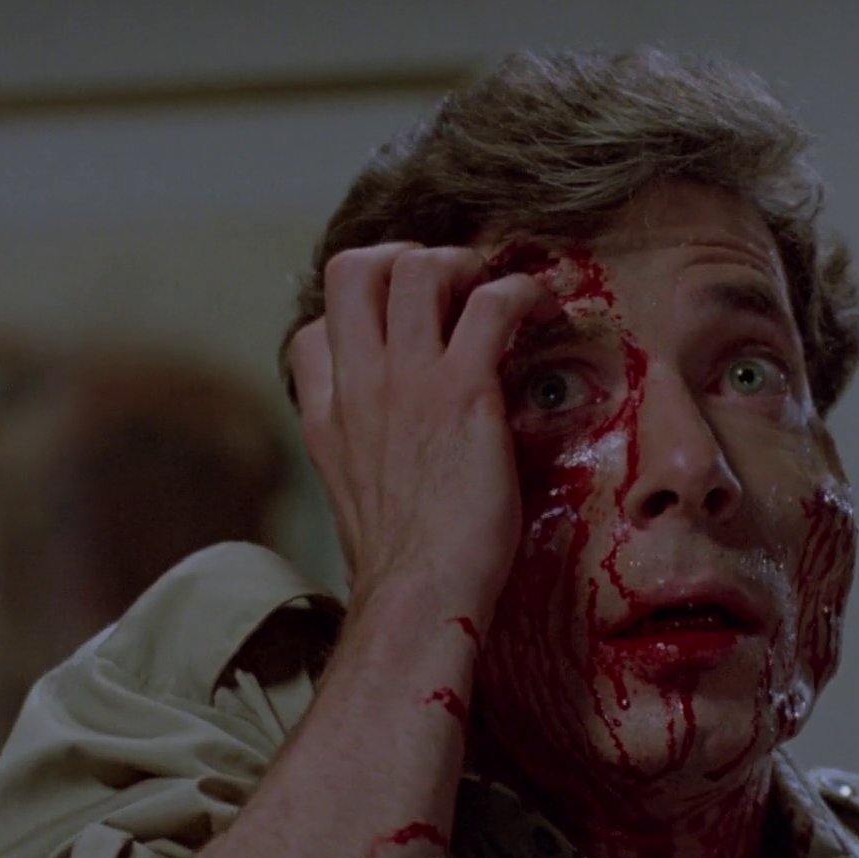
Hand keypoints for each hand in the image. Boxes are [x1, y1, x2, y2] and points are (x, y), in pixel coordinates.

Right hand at [289, 243, 557, 623]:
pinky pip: (493, 303)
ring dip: (465, 265)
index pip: (314, 330)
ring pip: (418, 266)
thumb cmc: (403, 568)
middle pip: (355, 268)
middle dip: (405, 258)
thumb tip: (396, 454)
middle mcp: (358, 386)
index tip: (403, 331)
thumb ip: (365, 458)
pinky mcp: (463, 392)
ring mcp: (406, 383)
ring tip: (497, 296)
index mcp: (327, 416)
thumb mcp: (355, 503)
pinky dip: (524, 293)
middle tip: (452, 289)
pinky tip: (544, 313)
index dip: (359, 317)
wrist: (418, 598)